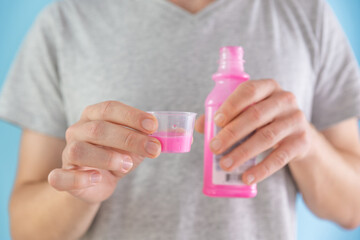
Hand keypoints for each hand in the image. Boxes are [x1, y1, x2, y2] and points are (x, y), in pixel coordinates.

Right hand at [48, 101, 160, 202]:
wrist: (98, 182)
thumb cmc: (117, 155)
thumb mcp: (136, 145)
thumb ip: (152, 138)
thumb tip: (181, 133)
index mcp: (93, 116)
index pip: (109, 108)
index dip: (132, 115)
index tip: (153, 126)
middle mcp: (77, 131)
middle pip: (99, 129)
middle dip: (129, 139)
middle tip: (153, 149)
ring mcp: (67, 153)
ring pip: (79, 150)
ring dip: (107, 158)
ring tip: (127, 165)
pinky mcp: (62, 176)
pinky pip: (60, 176)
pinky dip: (80, 178)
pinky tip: (97, 178)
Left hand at [195, 79, 311, 184]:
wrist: (298, 136)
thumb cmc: (264, 120)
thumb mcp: (247, 112)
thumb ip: (224, 116)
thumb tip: (200, 126)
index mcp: (268, 87)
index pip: (249, 91)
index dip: (231, 105)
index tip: (216, 121)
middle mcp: (285, 100)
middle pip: (255, 115)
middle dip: (231, 133)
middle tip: (213, 148)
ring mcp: (296, 120)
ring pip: (266, 137)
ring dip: (242, 153)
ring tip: (225, 165)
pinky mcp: (301, 142)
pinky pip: (280, 157)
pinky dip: (261, 169)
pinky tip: (246, 177)